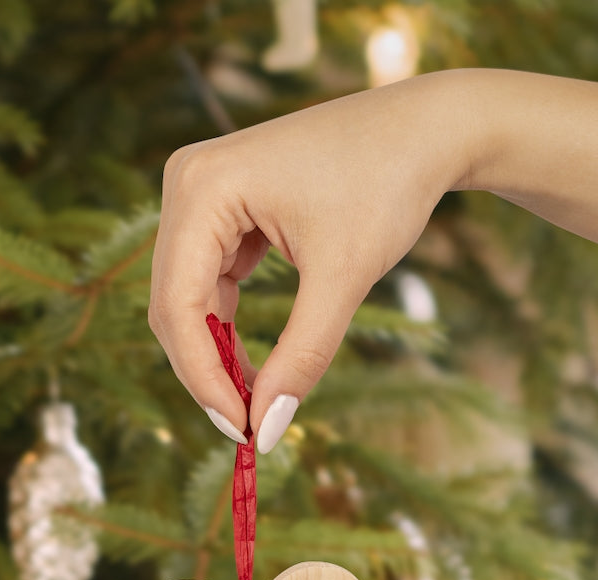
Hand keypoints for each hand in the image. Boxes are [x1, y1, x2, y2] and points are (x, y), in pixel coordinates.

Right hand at [148, 73, 477, 451]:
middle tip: (248, 427)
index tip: (242, 431)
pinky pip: (209, 282)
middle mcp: (186, 183)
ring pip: (187, 299)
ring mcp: (200, 193)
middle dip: (207, 371)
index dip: (203, 378)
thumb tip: (266, 430)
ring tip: (256, 400)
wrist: (423, 130)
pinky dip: (228, 327)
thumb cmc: (387, 185)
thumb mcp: (343, 278)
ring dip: (217, 354)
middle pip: (173, 305)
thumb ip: (301, 357)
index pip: (178, 305)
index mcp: (202, 187)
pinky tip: (255, 364)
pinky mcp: (221, 207)